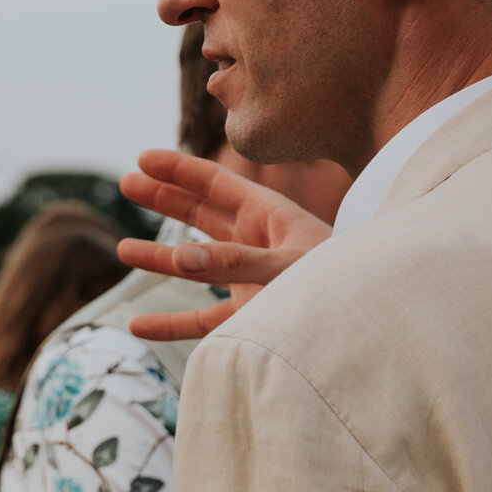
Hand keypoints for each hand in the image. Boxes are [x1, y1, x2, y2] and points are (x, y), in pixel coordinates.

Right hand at [115, 149, 335, 339]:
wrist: (369, 333)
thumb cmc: (343, 289)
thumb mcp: (290, 267)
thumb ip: (236, 262)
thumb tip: (178, 257)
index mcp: (271, 217)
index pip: (216, 184)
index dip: (179, 169)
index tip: (143, 158)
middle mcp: (258, 244)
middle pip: (201, 215)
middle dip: (164, 199)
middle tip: (127, 183)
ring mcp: (251, 282)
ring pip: (194, 266)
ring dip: (160, 258)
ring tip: (122, 249)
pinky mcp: (248, 320)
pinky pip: (200, 320)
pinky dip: (169, 324)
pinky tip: (138, 324)